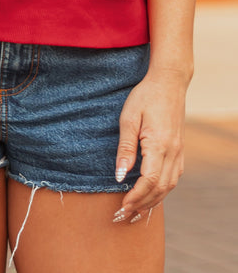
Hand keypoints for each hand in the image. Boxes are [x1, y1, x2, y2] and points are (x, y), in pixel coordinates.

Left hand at [113, 70, 187, 223]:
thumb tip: (118, 176)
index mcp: (159, 145)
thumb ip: (125, 148)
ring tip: (136, 211)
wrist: (169, 82)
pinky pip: (174, 177)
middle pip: (161, 189)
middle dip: (142, 205)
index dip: (135, 197)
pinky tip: (151, 194)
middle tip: (124, 216)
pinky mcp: (180, 149)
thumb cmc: (145, 97)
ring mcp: (179, 151)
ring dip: (153, 201)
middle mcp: (173, 152)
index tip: (121, 207)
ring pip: (169, 186)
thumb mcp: (128, 118)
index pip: (149, 181)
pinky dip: (162, 190)